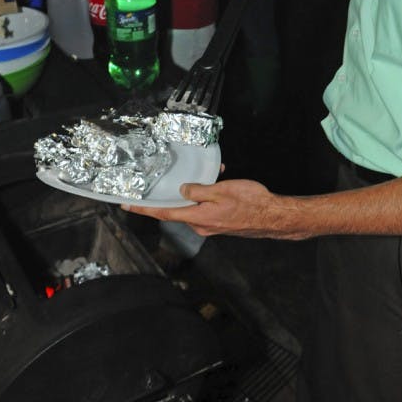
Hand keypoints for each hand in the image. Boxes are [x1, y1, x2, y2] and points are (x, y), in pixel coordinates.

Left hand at [123, 178, 308, 239]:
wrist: (274, 217)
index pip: (164, 212)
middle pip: (177, 210)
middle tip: (162, 181)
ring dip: (196, 191)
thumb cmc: (251, 203)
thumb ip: (199, 190)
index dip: (144, 208)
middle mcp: (201, 226)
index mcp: (198, 218)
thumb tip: (182, 190)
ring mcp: (211, 226)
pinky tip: (219, 181)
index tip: (127, 204)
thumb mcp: (222, 191)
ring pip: (194, 207)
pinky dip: (208, 195)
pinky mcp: (221, 223)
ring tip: (208, 175)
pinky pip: (207, 207)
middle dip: (172, 194)